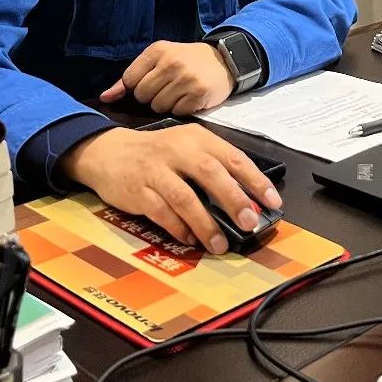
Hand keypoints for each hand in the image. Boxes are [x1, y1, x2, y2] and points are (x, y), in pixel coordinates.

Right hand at [58, 123, 282, 253]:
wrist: (108, 152)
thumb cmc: (158, 154)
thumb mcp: (188, 149)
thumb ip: (215, 170)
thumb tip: (248, 202)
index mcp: (197, 138)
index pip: (233, 157)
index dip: (255, 180)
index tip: (273, 201)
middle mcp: (178, 149)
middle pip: (210, 173)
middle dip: (233, 199)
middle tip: (249, 222)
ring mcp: (156, 170)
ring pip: (185, 197)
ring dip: (206, 223)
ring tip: (220, 244)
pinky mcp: (137, 190)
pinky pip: (161, 212)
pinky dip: (177, 227)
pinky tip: (189, 239)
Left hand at [99, 40, 234, 114]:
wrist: (224, 60)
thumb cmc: (186, 60)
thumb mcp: (159, 59)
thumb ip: (130, 78)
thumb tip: (105, 98)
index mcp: (158, 50)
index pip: (129, 80)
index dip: (137, 86)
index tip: (151, 82)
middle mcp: (171, 62)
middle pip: (142, 95)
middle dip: (151, 96)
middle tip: (167, 87)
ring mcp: (186, 78)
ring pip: (158, 106)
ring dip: (166, 104)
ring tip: (179, 93)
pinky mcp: (198, 94)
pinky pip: (177, 112)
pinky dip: (181, 109)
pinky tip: (189, 98)